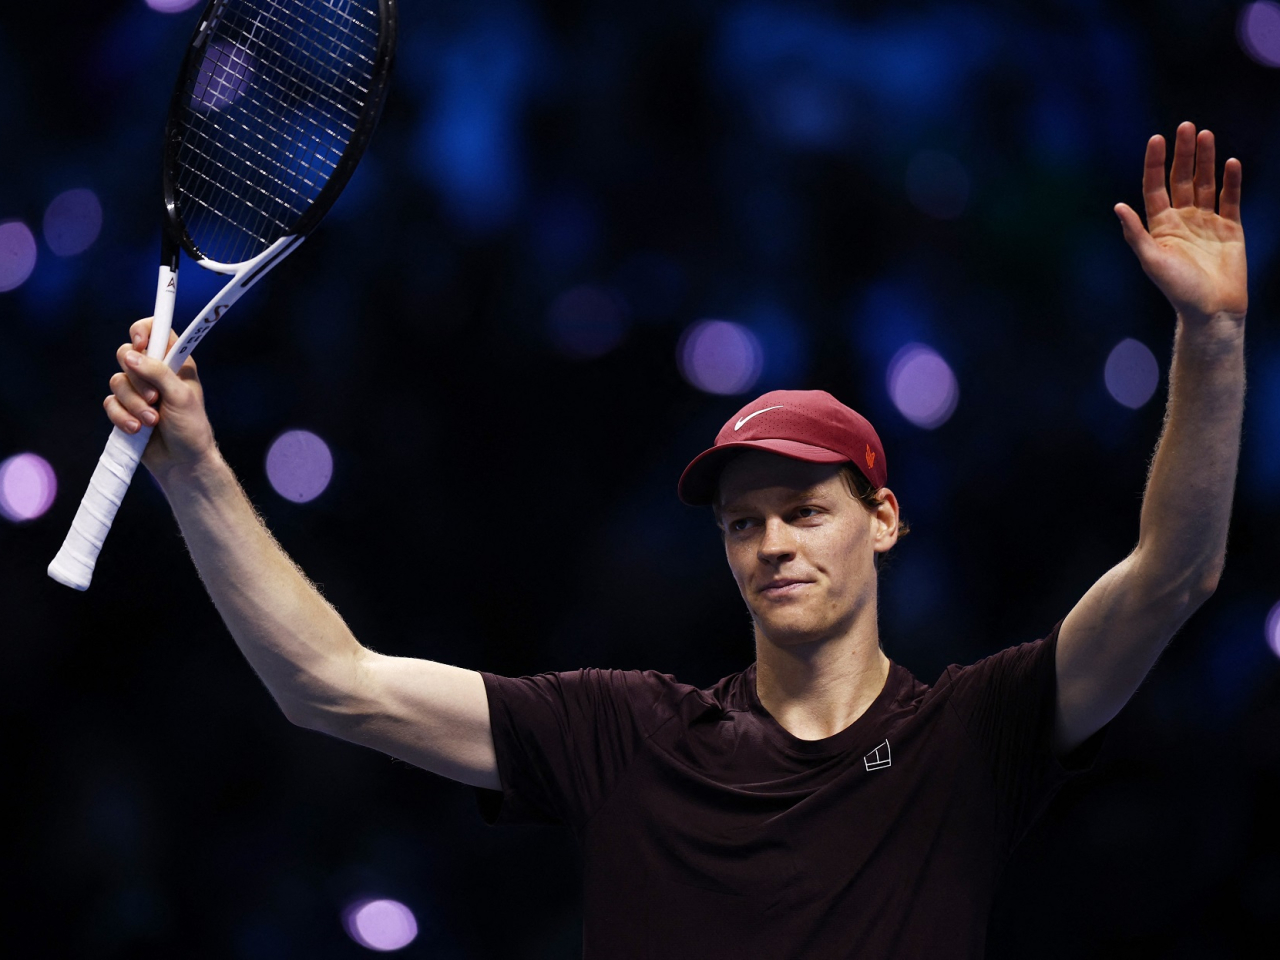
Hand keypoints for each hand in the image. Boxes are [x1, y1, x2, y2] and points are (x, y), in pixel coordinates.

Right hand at [105, 318, 216, 479]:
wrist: (182, 463)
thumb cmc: (191, 429)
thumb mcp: (180, 397)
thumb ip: (157, 372)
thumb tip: (130, 354)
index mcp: (175, 363)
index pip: (155, 331)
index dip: (143, 330)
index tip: (139, 343)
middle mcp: (155, 373)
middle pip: (126, 354)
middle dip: (137, 379)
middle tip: (155, 398)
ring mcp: (138, 391)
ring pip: (116, 381)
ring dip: (133, 404)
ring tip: (152, 421)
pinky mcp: (125, 409)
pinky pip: (110, 403)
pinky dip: (122, 417)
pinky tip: (138, 430)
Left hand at [1115, 121, 1246, 325]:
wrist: (1211, 309)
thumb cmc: (1177, 289)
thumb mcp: (1152, 260)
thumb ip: (1136, 233)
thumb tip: (1117, 206)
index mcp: (1160, 226)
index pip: (1155, 186)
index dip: (1155, 163)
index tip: (1156, 138)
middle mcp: (1182, 220)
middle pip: (1181, 178)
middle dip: (1183, 153)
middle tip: (1186, 126)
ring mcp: (1206, 222)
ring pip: (1206, 183)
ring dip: (1206, 160)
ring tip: (1206, 135)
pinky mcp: (1230, 228)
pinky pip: (1230, 199)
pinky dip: (1231, 181)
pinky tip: (1231, 163)